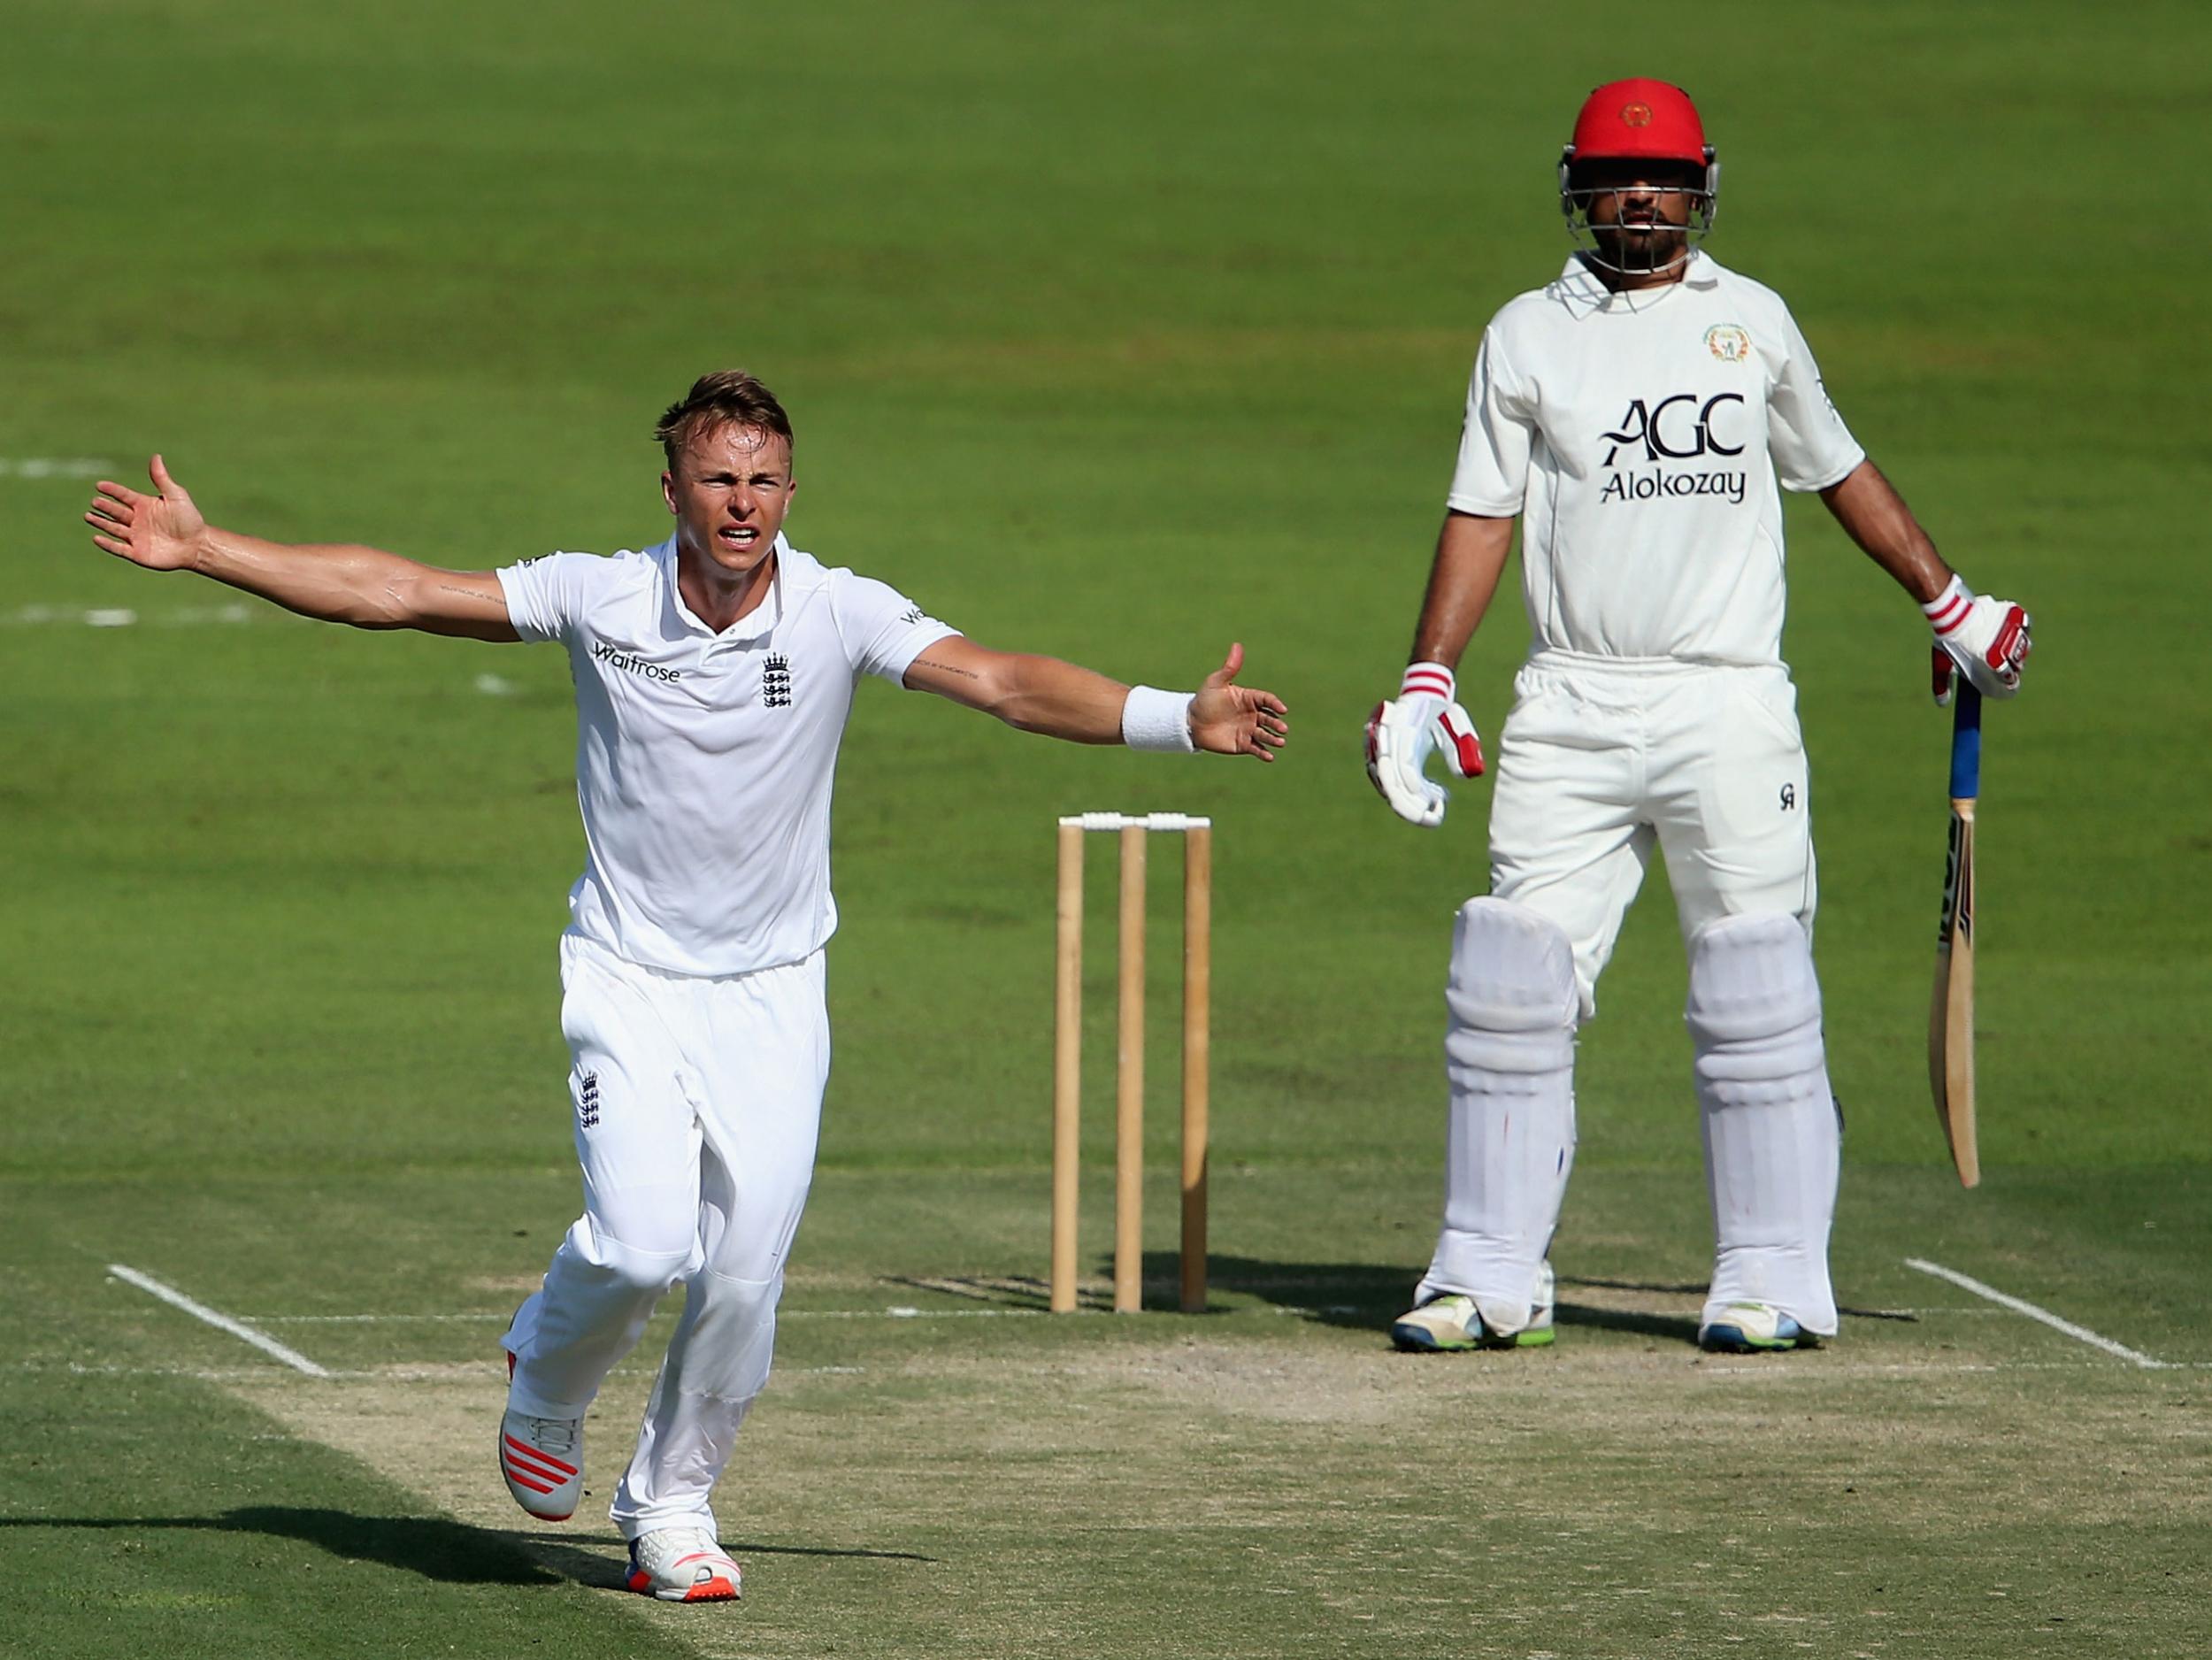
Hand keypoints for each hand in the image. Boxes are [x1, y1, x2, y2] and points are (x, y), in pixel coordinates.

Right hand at [86, 455, 207, 571]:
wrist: (197, 545)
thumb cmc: (190, 520)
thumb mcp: (176, 496)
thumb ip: (162, 479)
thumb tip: (156, 456)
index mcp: (145, 505)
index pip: (123, 496)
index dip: (112, 490)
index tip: (100, 485)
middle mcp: (138, 520)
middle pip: (116, 511)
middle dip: (105, 507)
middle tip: (95, 501)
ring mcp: (136, 537)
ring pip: (113, 528)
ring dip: (101, 522)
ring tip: (88, 516)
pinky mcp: (138, 553)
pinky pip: (119, 548)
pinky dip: (107, 544)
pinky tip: (96, 537)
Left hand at [1189, 642, 1289, 759]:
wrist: (1191, 722)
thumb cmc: (1204, 699)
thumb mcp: (1216, 682)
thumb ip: (1229, 667)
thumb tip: (1237, 645)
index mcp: (1249, 698)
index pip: (1267, 700)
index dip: (1275, 704)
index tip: (1281, 709)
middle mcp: (1252, 714)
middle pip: (1269, 718)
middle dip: (1277, 723)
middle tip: (1282, 728)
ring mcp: (1248, 730)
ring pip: (1265, 734)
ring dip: (1274, 739)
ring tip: (1279, 742)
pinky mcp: (1243, 745)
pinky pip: (1256, 749)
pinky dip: (1264, 753)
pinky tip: (1269, 756)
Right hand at [1365, 663, 1484, 826]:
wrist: (1420, 696)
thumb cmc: (1440, 711)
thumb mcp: (1455, 724)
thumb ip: (1460, 748)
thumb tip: (1466, 776)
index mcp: (1403, 730)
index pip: (1404, 768)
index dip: (1417, 789)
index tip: (1438, 802)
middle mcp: (1385, 743)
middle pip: (1390, 785)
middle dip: (1411, 808)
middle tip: (1434, 819)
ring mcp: (1378, 752)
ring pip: (1387, 788)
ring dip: (1410, 802)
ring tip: (1437, 804)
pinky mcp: (1379, 761)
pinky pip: (1388, 785)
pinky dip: (1406, 795)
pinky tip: (1429, 795)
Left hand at [1925, 576, 2029, 701]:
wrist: (1951, 610)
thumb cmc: (1947, 638)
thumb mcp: (1942, 662)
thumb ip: (1942, 683)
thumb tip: (1941, 703)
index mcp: (1989, 665)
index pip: (2009, 685)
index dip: (2007, 688)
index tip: (2005, 687)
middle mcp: (2004, 650)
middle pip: (2017, 667)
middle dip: (2011, 669)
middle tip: (1999, 663)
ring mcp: (2011, 632)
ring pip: (2024, 648)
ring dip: (2016, 650)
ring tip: (2000, 645)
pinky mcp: (2015, 616)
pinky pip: (2025, 627)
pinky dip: (2019, 630)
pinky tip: (2006, 630)